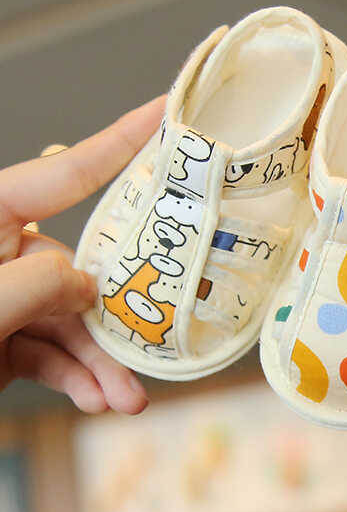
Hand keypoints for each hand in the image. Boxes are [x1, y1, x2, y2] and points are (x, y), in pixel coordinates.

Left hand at [0, 97, 163, 413]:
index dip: (119, 142)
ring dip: (101, 362)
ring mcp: (0, 300)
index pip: (62, 175)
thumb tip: (87, 282)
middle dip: (111, 315)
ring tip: (126, 398)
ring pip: (68, 321)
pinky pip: (51, 353)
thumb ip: (35, 286)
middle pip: (75, 270)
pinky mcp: (1, 341)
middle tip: (151, 338)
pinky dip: (76, 376)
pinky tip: (97, 398)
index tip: (166, 113)